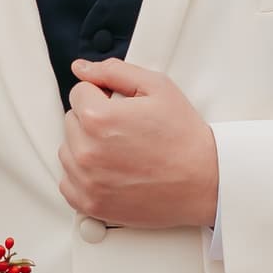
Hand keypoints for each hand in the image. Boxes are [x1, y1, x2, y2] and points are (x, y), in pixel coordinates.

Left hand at [61, 58, 219, 230]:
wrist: (205, 182)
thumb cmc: (184, 137)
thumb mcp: (157, 87)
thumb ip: (113, 72)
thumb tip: (81, 68)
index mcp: (98, 118)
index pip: (78, 92)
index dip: (102, 95)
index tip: (122, 108)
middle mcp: (86, 151)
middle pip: (71, 121)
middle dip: (93, 121)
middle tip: (126, 131)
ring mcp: (87, 181)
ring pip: (68, 151)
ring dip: (87, 148)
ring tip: (122, 152)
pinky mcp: (90, 204)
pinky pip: (68, 183)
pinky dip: (84, 177)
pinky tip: (110, 172)